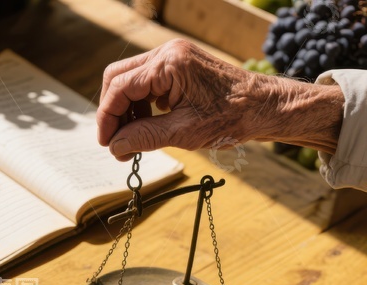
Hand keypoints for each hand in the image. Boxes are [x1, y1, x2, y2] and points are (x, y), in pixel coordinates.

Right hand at [97, 39, 343, 159]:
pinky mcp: (177, 66)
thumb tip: (115, 146)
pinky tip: (147, 126)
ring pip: (129, 81)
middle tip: (116, 143)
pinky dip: (140, 105)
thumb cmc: (232, 118)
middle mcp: (168, 52)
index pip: (119, 87)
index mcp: (170, 63)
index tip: (106, 144)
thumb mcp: (184, 132)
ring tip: (133, 140)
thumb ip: (144, 137)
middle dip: (112, 112)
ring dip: (125, 110)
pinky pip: (145, 83)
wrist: (265, 107)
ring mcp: (172, 57)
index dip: (106, 118)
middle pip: (117, 78)